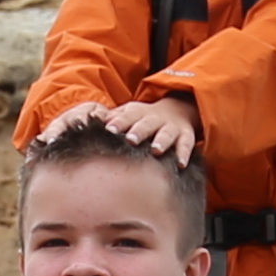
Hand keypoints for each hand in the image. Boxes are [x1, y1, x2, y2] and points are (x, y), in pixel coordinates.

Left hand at [84, 91, 203, 164]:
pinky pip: (187, 144)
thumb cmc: (142, 119)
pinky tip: (180, 164)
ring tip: (156, 150)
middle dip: (139, 131)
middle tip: (130, 139)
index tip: (109, 129)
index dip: (119, 122)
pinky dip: (184, 153)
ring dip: (161, 141)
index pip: (126, 116)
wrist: (177, 110)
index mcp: (137, 113)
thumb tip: (88, 122)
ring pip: (166, 133)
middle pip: (146, 124)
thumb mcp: (127, 115)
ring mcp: (171, 127)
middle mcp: (155, 119)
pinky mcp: (186, 135)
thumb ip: (110, 120)